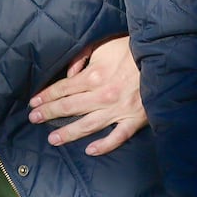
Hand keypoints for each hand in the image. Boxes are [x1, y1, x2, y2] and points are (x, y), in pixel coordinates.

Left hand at [28, 35, 145, 155]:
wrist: (163, 59)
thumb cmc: (131, 49)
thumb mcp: (103, 45)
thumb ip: (83, 57)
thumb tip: (69, 74)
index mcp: (93, 76)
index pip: (63, 89)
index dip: (46, 96)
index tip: (33, 102)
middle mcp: (102, 95)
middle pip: (69, 107)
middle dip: (49, 113)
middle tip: (33, 119)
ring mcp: (118, 110)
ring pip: (87, 125)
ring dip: (68, 133)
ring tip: (52, 139)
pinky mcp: (134, 120)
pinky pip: (117, 137)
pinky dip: (103, 145)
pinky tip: (89, 151)